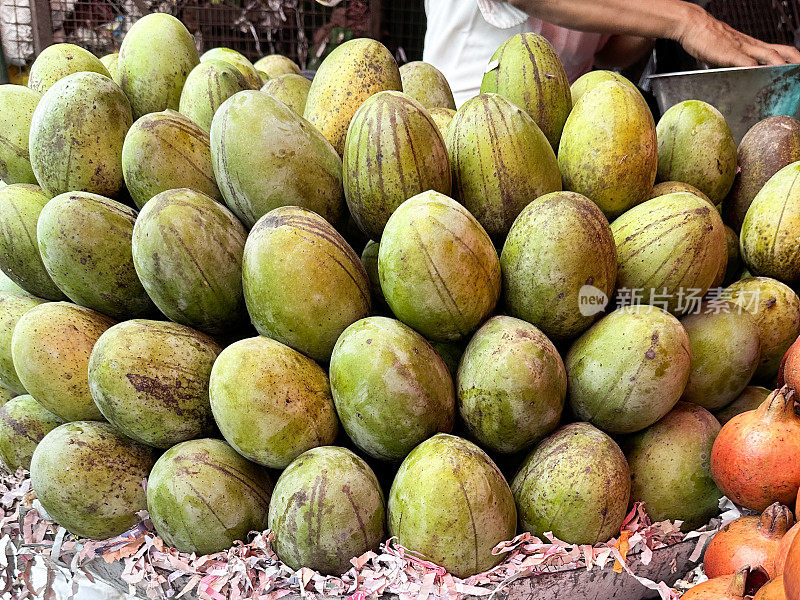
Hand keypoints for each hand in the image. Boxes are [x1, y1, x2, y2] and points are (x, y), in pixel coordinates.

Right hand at [677, 4, 799, 66]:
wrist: (693, 24)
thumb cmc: (705, 37)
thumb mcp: (725, 50)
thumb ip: (733, 62)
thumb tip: (738, 74)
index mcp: (751, 45)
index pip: (780, 50)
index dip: (792, 59)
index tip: (796, 69)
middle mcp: (751, 45)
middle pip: (782, 52)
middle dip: (794, 62)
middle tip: (799, 73)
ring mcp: (741, 48)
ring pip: (770, 55)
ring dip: (782, 66)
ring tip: (790, 75)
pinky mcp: (729, 53)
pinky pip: (747, 63)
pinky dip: (756, 71)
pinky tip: (762, 78)